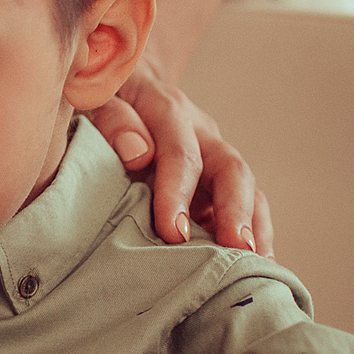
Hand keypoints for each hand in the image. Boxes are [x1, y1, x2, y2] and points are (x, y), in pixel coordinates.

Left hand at [86, 57, 271, 253]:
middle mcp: (202, 133)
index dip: (179, 192)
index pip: (180, 152)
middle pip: (231, 170)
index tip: (175, 232)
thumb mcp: (96, 97)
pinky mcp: (216, 183)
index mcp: (169, 110)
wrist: (125, 85)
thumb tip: (137, 153)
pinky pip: (245, 208)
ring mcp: (214, 158)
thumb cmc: (104, 98)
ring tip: (257, 268)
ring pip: (248, 190)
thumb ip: (113, 120)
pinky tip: (254, 269)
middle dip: (235, 212)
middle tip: (236, 249)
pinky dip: (252, 237)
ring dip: (255, 229)